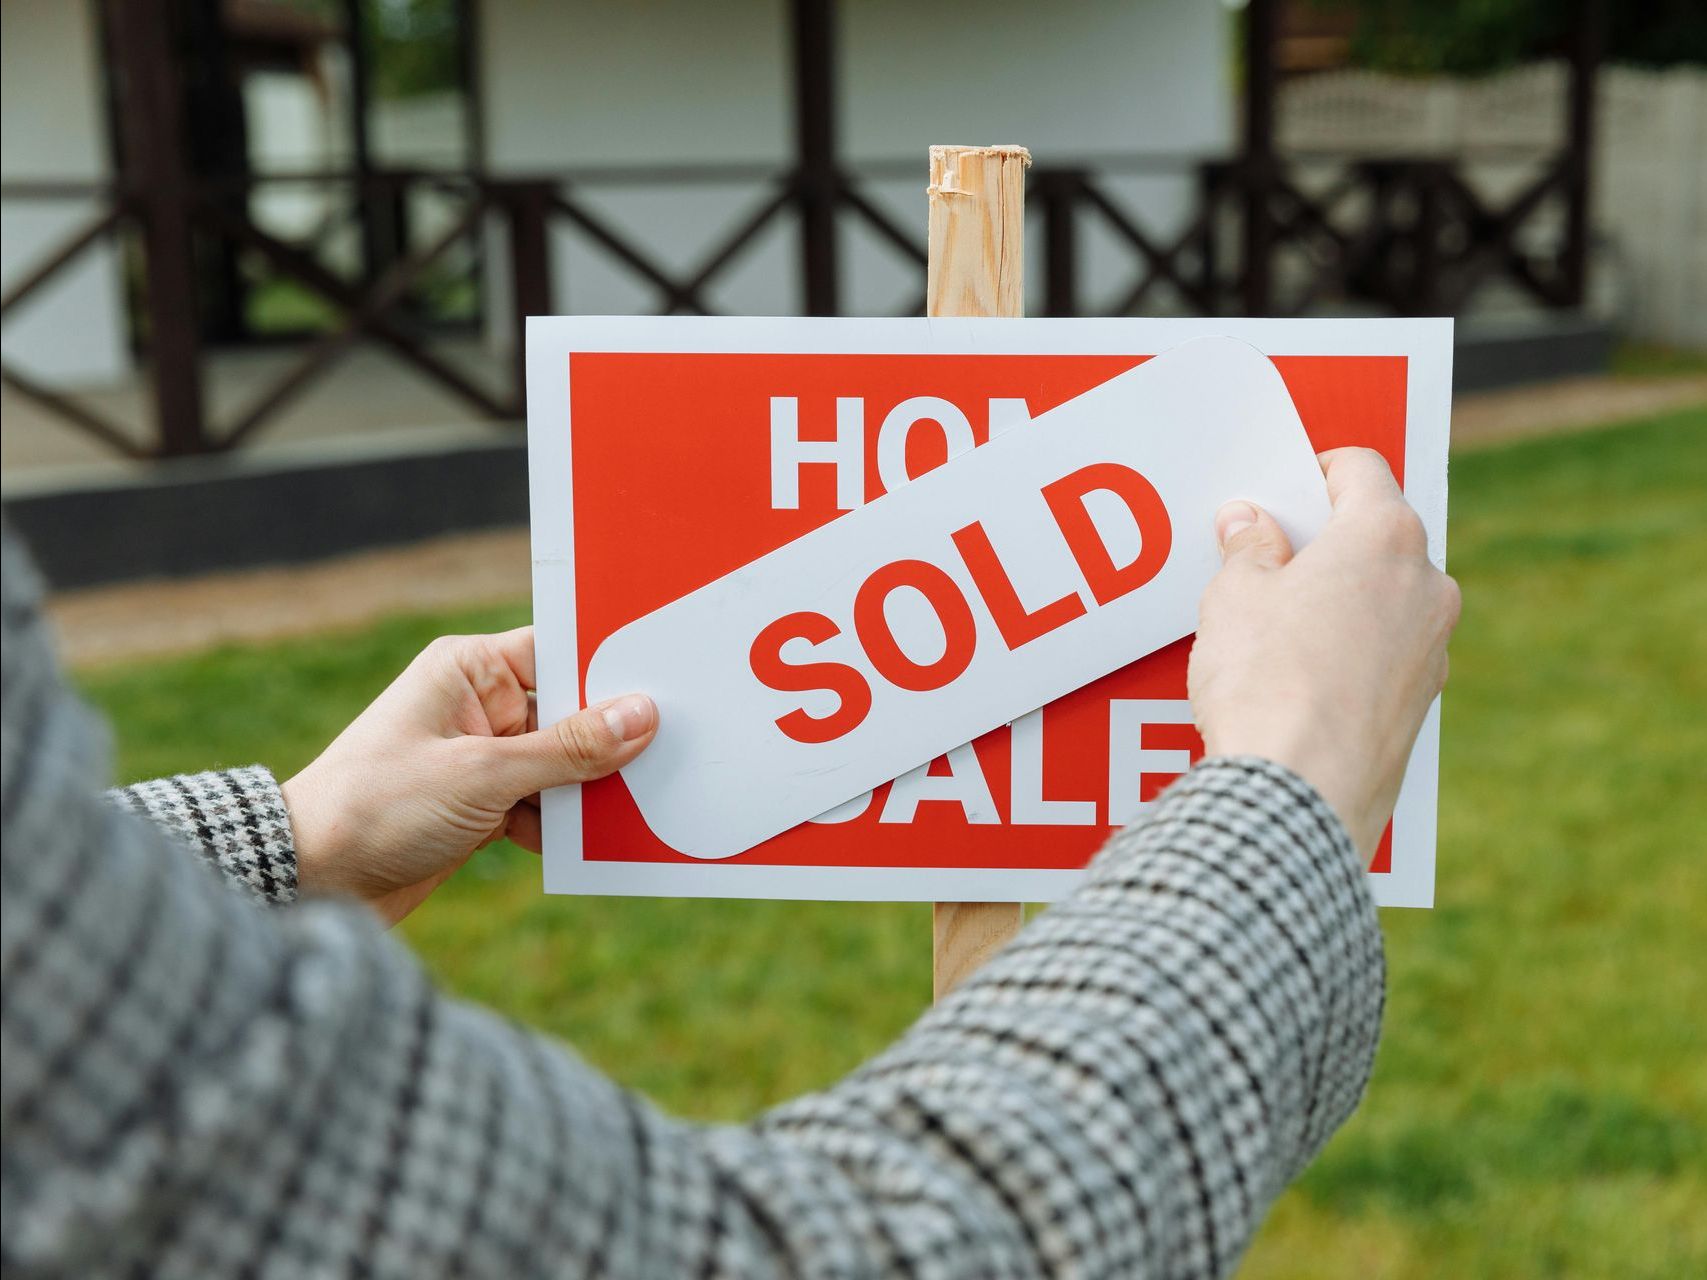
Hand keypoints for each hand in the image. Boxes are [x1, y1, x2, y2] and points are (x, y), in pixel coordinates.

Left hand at [281, 628, 655, 923]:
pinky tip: (595, 843)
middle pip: (570, 712)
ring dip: (590, 790)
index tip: (670, 684)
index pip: (559, 652)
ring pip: (563, 764)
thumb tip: (641, 716)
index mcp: (469, 670)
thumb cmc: (377, 807)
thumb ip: (567, 749)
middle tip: (673, 753)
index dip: (612, 669)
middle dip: (611, 740)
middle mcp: (477, 706)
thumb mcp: (483, 774)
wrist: (309, 881)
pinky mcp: (481, 805)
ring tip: (640, 806)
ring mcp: (481, 757)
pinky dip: (565, 824)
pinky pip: (545, 804)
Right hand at [1187, 448, 1459, 857]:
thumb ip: (1248, 549)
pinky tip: (1297, 680)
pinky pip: (1385, 655)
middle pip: (1377, 535)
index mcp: (1385, 536)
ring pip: (1385, 599)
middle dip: (1324, 542)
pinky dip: (1349, 652)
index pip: (1360, 469)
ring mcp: (1433, 648)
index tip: (1279, 493)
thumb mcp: (1234, 598)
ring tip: (1272, 630)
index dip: (1312, 472)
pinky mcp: (1421, 704)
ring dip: (1338, 600)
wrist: (1299, 790)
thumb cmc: (1267, 682)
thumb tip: (1251, 524)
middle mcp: (1427, 584)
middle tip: (1264, 561)